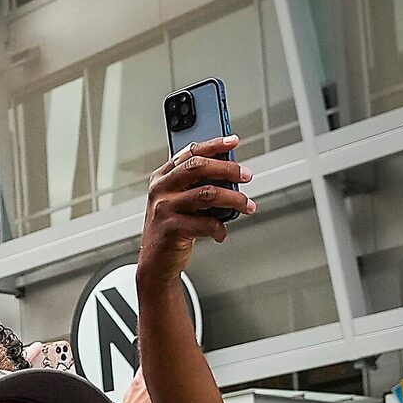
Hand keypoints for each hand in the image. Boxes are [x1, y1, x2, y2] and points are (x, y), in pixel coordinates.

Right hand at [139, 136, 251, 278]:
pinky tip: (222, 232)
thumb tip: (228, 168)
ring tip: (246, 205)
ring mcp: (165, 208)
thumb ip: (194, 183)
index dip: (214, 144)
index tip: (233, 141)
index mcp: (162, 177)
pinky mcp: (172, 228)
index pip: (190, 152)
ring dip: (234, 198)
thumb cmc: (171, 228)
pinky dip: (220, 228)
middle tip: (246, 176)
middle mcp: (161, 190)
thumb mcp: (177, 200)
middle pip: (199, 167)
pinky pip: (206, 223)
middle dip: (228, 169)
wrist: (156, 261)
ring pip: (208, 193)